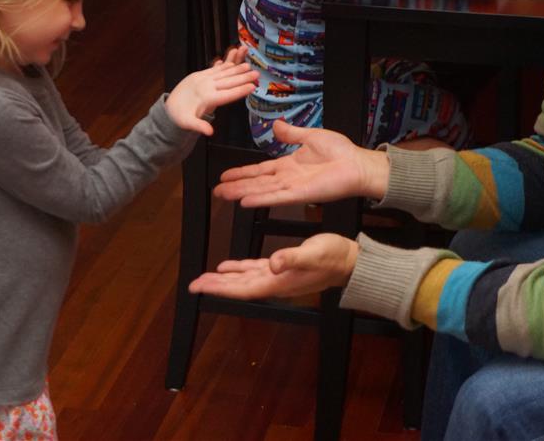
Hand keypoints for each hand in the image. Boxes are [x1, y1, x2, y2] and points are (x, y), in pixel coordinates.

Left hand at [165, 46, 257, 135]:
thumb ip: (199, 125)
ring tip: (249, 66)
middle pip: (229, 81)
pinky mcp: (199, 75)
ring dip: (236, 69)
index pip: (228, 94)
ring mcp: (202, 79)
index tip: (252, 87)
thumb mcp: (187, 124)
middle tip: (257, 74)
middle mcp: (206, 86)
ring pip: (223, 73)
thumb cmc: (180, 117)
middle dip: (244, 77)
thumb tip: (210, 132)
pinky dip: (225, 66)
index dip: (241, 91)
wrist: (168, 106)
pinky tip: (233, 64)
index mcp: (206, 98)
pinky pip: (214, 69)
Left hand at [188, 233, 358, 298]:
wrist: (349, 261)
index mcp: (278, 282)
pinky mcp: (282, 268)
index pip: (242, 289)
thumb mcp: (312, 253)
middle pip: (239, 287)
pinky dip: (240, 269)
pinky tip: (229, 266)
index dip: (220, 289)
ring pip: (244, 280)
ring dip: (224, 279)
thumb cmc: (333, 257)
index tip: (200, 287)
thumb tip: (272, 264)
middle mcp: (274, 283)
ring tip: (205, 278)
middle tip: (194, 284)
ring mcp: (278, 277)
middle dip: (216, 286)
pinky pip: (254, 271)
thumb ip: (292, 259)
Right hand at [213, 121, 389, 206]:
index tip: (225, 176)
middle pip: (256, 183)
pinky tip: (246, 201)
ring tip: (224, 196)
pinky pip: (278, 198)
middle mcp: (287, 178)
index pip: (260, 170)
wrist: (358, 164)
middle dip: (235, 186)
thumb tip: (276, 125)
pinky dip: (262, 199)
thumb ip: (291, 133)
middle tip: (217, 191)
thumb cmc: (340, 151)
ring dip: (242, 193)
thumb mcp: (311, 136)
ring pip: (262, 191)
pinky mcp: (302, 194)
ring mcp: (293, 188)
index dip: (242, 172)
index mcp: (289, 165)